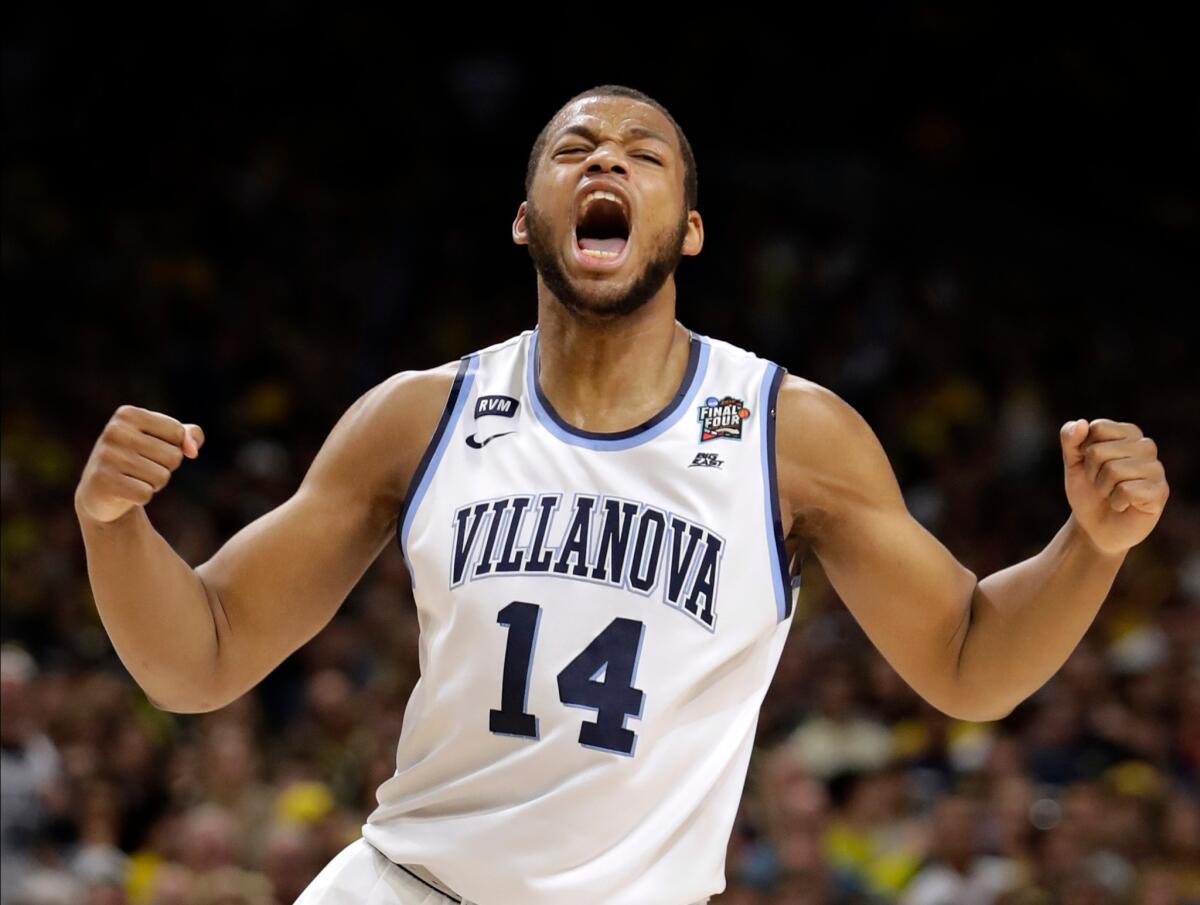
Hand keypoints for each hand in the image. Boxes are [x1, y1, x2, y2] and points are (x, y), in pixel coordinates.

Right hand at [75, 405, 204, 523]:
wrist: (100, 492)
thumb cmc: (140, 459)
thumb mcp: (166, 439)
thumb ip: (190, 435)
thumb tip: (193, 451)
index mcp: (128, 414)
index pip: (178, 433)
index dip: (172, 447)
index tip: (150, 450)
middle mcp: (114, 431)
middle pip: (173, 456)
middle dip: (165, 468)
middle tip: (141, 468)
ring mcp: (106, 456)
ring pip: (162, 477)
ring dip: (154, 483)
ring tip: (133, 479)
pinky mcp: (103, 482)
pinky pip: (146, 494)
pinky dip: (142, 497)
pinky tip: (125, 492)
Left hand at [1060, 418, 1168, 556]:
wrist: (1094, 527)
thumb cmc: (1087, 491)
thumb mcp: (1072, 463)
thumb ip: (1071, 439)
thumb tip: (1081, 423)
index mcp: (1128, 433)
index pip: (1097, 428)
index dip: (1084, 451)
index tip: (1089, 464)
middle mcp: (1146, 446)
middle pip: (1100, 451)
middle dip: (1091, 473)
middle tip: (1100, 485)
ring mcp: (1156, 469)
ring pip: (1113, 471)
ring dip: (1103, 489)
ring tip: (1111, 495)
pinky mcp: (1160, 492)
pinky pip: (1127, 490)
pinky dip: (1116, 502)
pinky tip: (1123, 505)